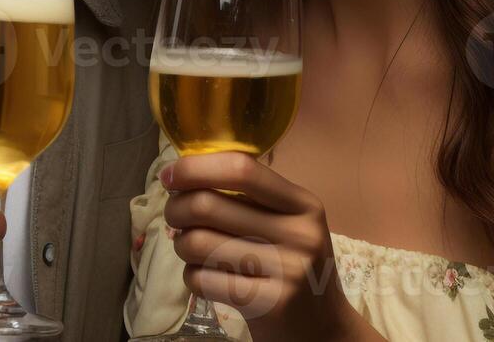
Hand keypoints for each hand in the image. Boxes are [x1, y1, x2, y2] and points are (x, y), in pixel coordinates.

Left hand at [161, 153, 377, 341]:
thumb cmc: (295, 266)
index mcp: (303, 204)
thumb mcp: (289, 224)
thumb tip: (184, 175)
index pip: (242, 170)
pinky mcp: (268, 304)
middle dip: (176, 209)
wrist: (323, 328)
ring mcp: (286, 271)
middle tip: (174, 217)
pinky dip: (191, 276)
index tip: (170, 175)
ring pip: (198, 243)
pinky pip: (202, 279)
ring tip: (190, 249)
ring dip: (181, 244)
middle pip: (208, 205)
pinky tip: (203, 276)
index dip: (196, 167)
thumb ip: (250, 198)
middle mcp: (299, 234)